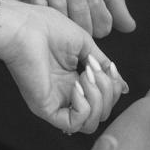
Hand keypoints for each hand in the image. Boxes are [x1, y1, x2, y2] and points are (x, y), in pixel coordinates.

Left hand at [0, 2, 127, 132]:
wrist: (25, 26)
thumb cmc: (49, 28)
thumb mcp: (86, 46)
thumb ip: (104, 67)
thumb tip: (124, 87)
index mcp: (74, 81)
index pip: (105, 100)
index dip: (114, 87)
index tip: (109, 66)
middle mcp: (66, 96)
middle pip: (102, 113)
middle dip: (108, 92)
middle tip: (93, 70)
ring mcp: (56, 103)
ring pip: (91, 124)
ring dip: (98, 99)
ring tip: (85, 76)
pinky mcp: (45, 109)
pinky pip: (74, 123)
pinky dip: (83, 107)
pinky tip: (76, 86)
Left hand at [29, 0, 110, 36]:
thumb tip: (131, 26)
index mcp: (85, 5)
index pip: (103, 26)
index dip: (96, 6)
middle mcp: (68, 18)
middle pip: (88, 32)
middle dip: (79, 4)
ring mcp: (48, 21)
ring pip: (68, 30)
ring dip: (61, 1)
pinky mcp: (29, 21)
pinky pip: (46, 26)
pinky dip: (43, 1)